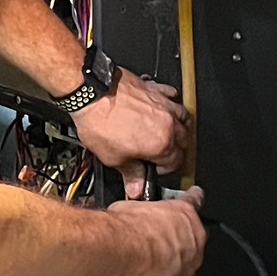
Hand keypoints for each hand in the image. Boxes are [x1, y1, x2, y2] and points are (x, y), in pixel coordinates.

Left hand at [70, 69, 192, 197]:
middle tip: (161, 154)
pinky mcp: (155, 88)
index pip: (176, 162)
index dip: (165, 169)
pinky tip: (163, 106)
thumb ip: (130, 173)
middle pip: (184, 140)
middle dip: (175, 149)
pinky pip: (172, 95)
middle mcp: (168, 123)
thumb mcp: (113, 158)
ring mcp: (163, 104)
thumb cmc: (101, 120)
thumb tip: (136, 187)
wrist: (92, 92)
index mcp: (161, 144)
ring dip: (179, 127)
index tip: (154, 168)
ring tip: (168, 132)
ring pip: (184, 117)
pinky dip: (171, 101)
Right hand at [106, 188, 205, 275]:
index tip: (193, 196)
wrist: (128, 250)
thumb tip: (133, 211)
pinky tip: (152, 272)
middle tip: (160, 238)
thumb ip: (143, 210)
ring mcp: (191, 258)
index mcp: (184, 210)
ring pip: (188, 257)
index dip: (192, 198)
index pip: (195, 199)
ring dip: (176, 257)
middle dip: (181, 235)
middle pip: (195, 232)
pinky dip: (167, 275)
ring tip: (154, 258)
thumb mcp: (133, 206)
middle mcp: (194, 234)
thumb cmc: (130, 226)